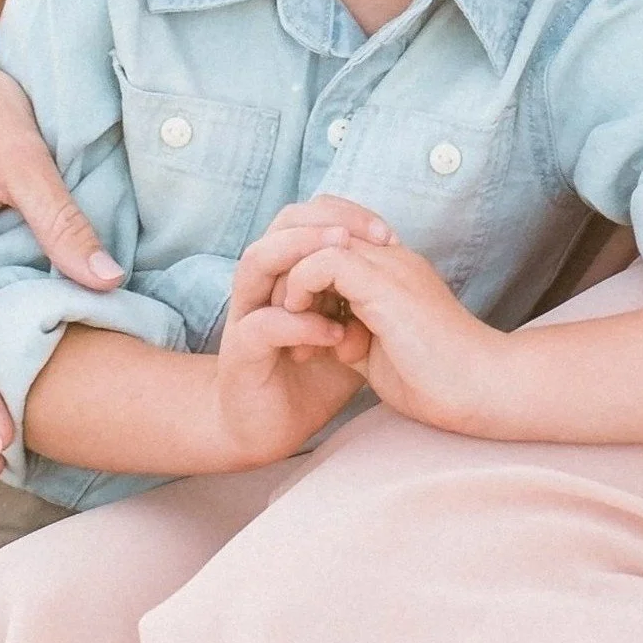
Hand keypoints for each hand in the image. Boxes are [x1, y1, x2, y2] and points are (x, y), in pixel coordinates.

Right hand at [253, 197, 393, 358]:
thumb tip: (401, 262)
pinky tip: (335, 332)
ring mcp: (249, 314)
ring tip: (342, 259)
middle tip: (361, 235)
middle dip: (322, 220)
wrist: (274, 427)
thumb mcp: (356, 325)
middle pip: (281, 224)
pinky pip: (263, 324)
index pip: (311, 216)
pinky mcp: (242, 353)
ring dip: (300, 253)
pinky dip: (301, 323)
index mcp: (293, 271)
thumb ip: (367, 294)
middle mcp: (267, 284)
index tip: (386, 231)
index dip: (346, 215)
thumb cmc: (316, 373)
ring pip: (259, 260)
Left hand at [278, 238, 496, 434]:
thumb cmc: (435, 380)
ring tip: (287, 318)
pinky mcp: (384, 283)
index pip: (338, 241)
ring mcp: (391, 265)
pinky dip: (302, 284)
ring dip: (292, 277)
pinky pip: (325, 259)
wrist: (478, 387)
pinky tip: (299, 317)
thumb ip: (351, 334)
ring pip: (320, 238)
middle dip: (291, 268)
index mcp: (396, 270)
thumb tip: (322, 336)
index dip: (306, 271)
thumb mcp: (378, 351)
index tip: (295, 315)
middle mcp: (393, 257)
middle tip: (282, 314)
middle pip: (325, 231)